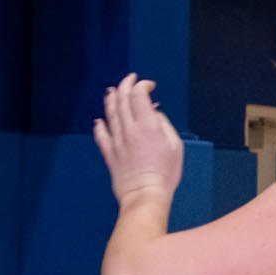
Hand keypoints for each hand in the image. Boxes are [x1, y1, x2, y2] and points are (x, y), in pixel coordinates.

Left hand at [94, 75, 182, 205]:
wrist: (145, 194)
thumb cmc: (165, 174)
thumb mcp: (175, 146)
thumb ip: (164, 125)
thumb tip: (154, 113)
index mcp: (148, 126)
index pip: (138, 95)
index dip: (142, 85)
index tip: (149, 85)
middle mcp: (129, 129)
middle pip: (122, 98)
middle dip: (126, 85)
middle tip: (130, 80)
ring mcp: (117, 140)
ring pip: (110, 112)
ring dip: (112, 98)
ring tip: (113, 91)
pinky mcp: (110, 152)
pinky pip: (100, 133)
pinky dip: (100, 124)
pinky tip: (100, 120)